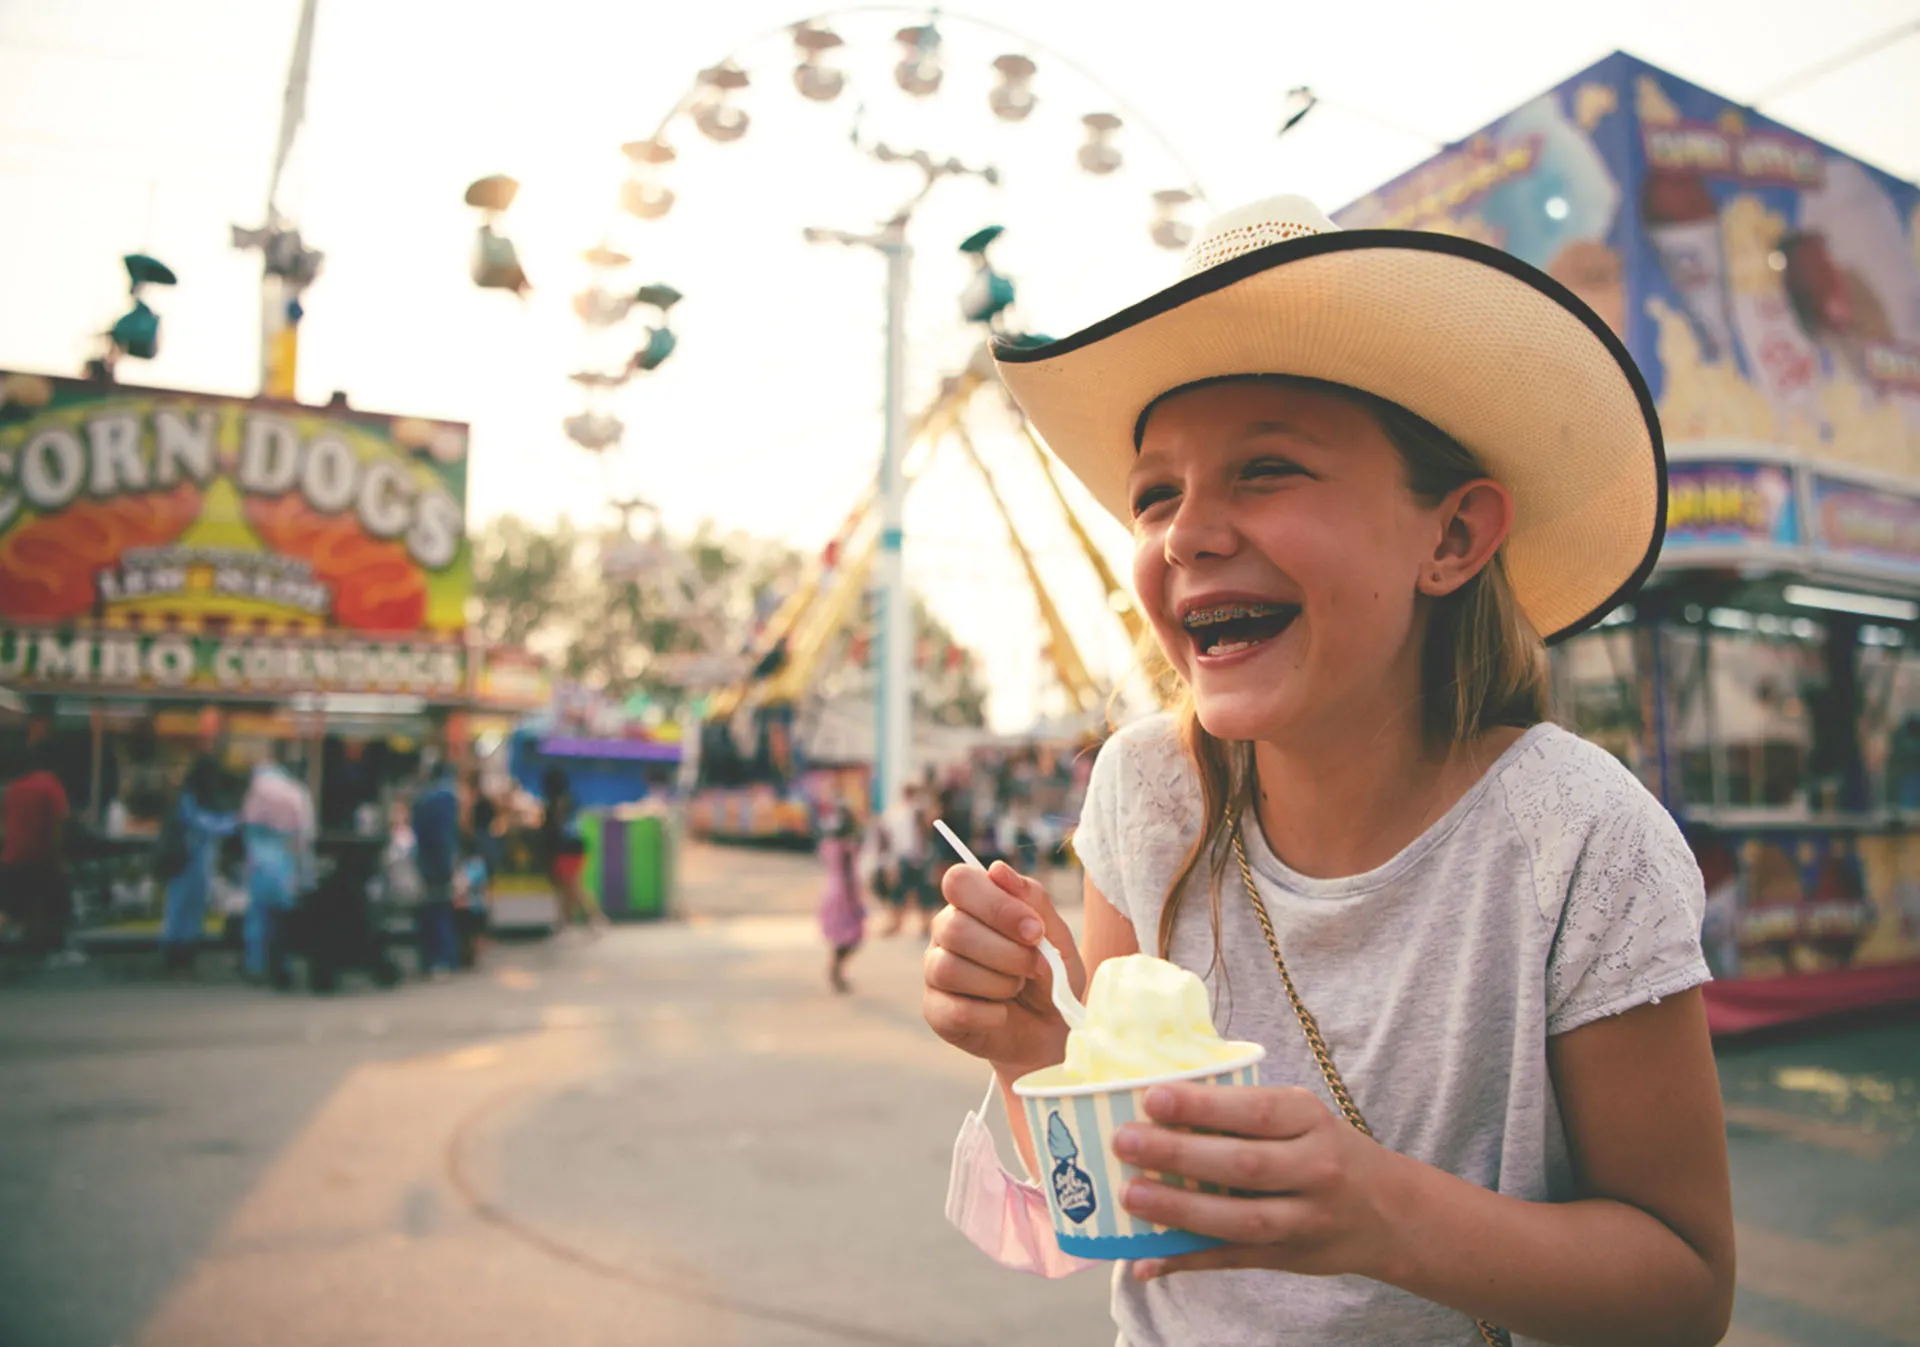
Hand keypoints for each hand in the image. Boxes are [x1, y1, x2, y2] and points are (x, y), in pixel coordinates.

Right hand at [922, 860, 1082, 1077]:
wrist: (1051, 1028)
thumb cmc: (1050, 974)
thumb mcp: (1056, 935)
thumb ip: (1032, 901)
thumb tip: (998, 870)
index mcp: (971, 904)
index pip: (959, 881)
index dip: (997, 905)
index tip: (1034, 931)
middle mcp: (945, 933)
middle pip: (954, 928)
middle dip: (1007, 952)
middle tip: (1034, 966)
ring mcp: (935, 972)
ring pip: (950, 968)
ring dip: (999, 983)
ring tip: (1017, 988)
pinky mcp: (935, 1011)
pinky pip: (955, 1009)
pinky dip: (991, 1014)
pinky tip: (1003, 1013)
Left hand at [1113, 1083, 1405, 1282]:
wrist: (1391, 1211)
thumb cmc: (1324, 1149)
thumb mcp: (1302, 1117)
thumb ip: (1245, 1111)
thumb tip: (1158, 1104)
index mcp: (1311, 1120)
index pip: (1256, 1111)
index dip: (1204, 1106)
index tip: (1153, 1098)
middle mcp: (1315, 1170)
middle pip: (1244, 1165)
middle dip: (1179, 1155)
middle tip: (1124, 1141)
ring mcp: (1305, 1220)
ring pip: (1240, 1219)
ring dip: (1180, 1211)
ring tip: (1130, 1195)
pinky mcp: (1290, 1259)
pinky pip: (1234, 1261)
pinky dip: (1187, 1262)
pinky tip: (1145, 1261)